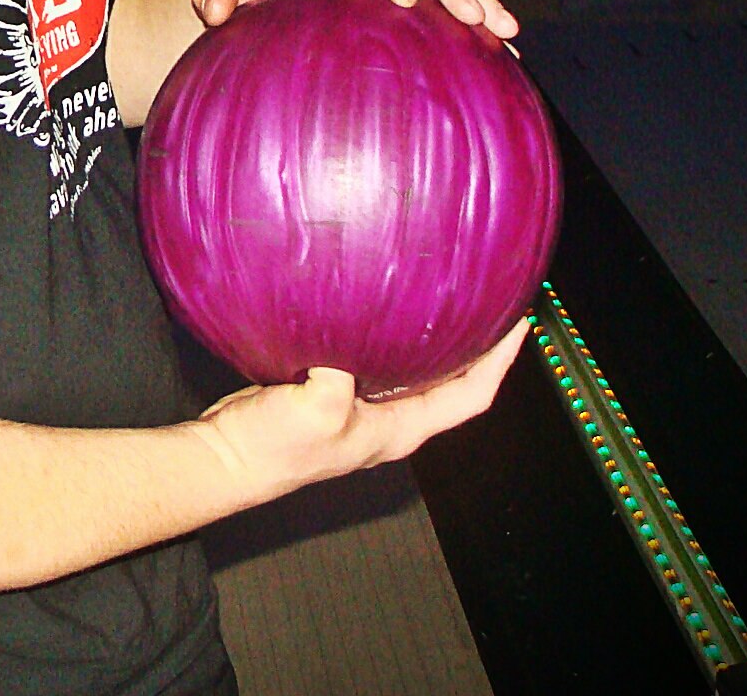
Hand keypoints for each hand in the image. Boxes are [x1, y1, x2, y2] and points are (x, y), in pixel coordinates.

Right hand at [194, 319, 528, 501]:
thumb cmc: (275, 449)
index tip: (520, 322)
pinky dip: (384, 327)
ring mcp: (361, 403)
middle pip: (450, 378)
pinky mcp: (331, 387)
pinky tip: (374, 299)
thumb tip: (349, 319)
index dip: (501, 361)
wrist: (226, 457)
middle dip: (473, 341)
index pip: (472, 395)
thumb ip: (341, 369)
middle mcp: (390, 417)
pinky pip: (373, 353)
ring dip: (430, 333)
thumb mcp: (316, 408)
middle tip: (487, 295)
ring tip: (441, 289)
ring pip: (413, 364)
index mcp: (401, 429)